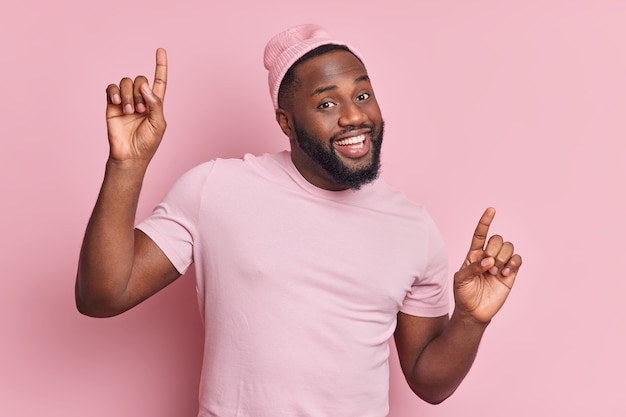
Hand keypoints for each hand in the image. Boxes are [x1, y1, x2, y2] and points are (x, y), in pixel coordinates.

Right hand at [105, 48, 167, 162]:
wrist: (129, 155)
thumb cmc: (147, 143)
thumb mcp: (158, 124)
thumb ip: (155, 104)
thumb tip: (145, 87)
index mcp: (155, 103)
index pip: (159, 81)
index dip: (161, 66)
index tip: (161, 50)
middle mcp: (140, 99)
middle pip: (140, 79)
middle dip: (140, 92)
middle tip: (140, 110)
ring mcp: (126, 101)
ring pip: (126, 82)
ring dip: (129, 95)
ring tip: (129, 111)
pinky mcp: (112, 104)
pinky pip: (112, 88)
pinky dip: (115, 92)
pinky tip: (118, 103)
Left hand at [453, 207, 521, 323]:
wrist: (474, 312)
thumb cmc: (463, 294)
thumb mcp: (461, 279)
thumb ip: (472, 268)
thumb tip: (489, 261)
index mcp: (473, 254)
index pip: (480, 234)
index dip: (485, 222)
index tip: (491, 210)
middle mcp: (488, 256)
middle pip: (497, 239)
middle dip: (493, 250)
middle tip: (488, 266)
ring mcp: (500, 264)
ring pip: (508, 247)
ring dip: (502, 258)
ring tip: (495, 272)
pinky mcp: (510, 274)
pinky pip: (517, 259)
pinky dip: (513, 263)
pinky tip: (505, 274)